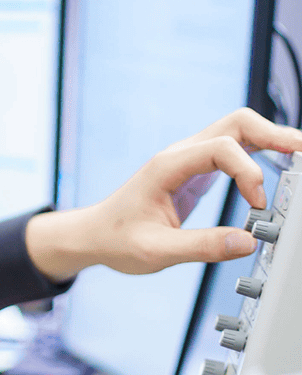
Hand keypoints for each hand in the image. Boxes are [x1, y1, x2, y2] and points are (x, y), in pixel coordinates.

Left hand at [27, 108, 301, 281]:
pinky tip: (279, 169)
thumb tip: (247, 242)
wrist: (94, 234)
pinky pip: (233, 151)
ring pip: (237, 131)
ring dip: (271, 139)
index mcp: (168, 166)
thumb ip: (201, 247)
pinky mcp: (196, 172)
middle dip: (274, 133)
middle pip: (236, 123)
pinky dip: (259, 154)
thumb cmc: (117, 240)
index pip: (221, 148)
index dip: (249, 173)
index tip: (258, 207)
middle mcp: (179, 156)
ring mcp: (189, 160)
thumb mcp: (155, 251)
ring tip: (299, 158)